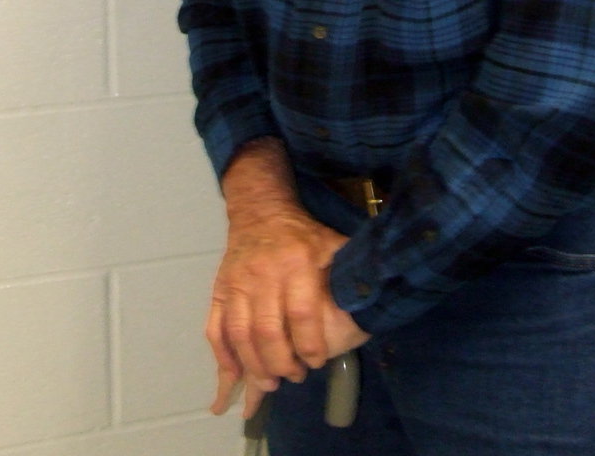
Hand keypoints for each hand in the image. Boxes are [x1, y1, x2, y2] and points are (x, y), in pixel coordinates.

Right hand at [207, 139, 369, 416]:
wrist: (260, 212)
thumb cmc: (303, 235)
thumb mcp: (332, 244)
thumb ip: (351, 270)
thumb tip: (378, 298)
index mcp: (296, 263)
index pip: (301, 313)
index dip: (310, 344)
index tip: (316, 362)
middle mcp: (263, 274)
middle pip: (267, 331)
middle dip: (281, 363)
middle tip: (294, 376)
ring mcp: (236, 283)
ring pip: (240, 334)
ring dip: (254, 366)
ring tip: (270, 383)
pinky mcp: (219, 290)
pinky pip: (215, 328)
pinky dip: (224, 355)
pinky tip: (235, 373)